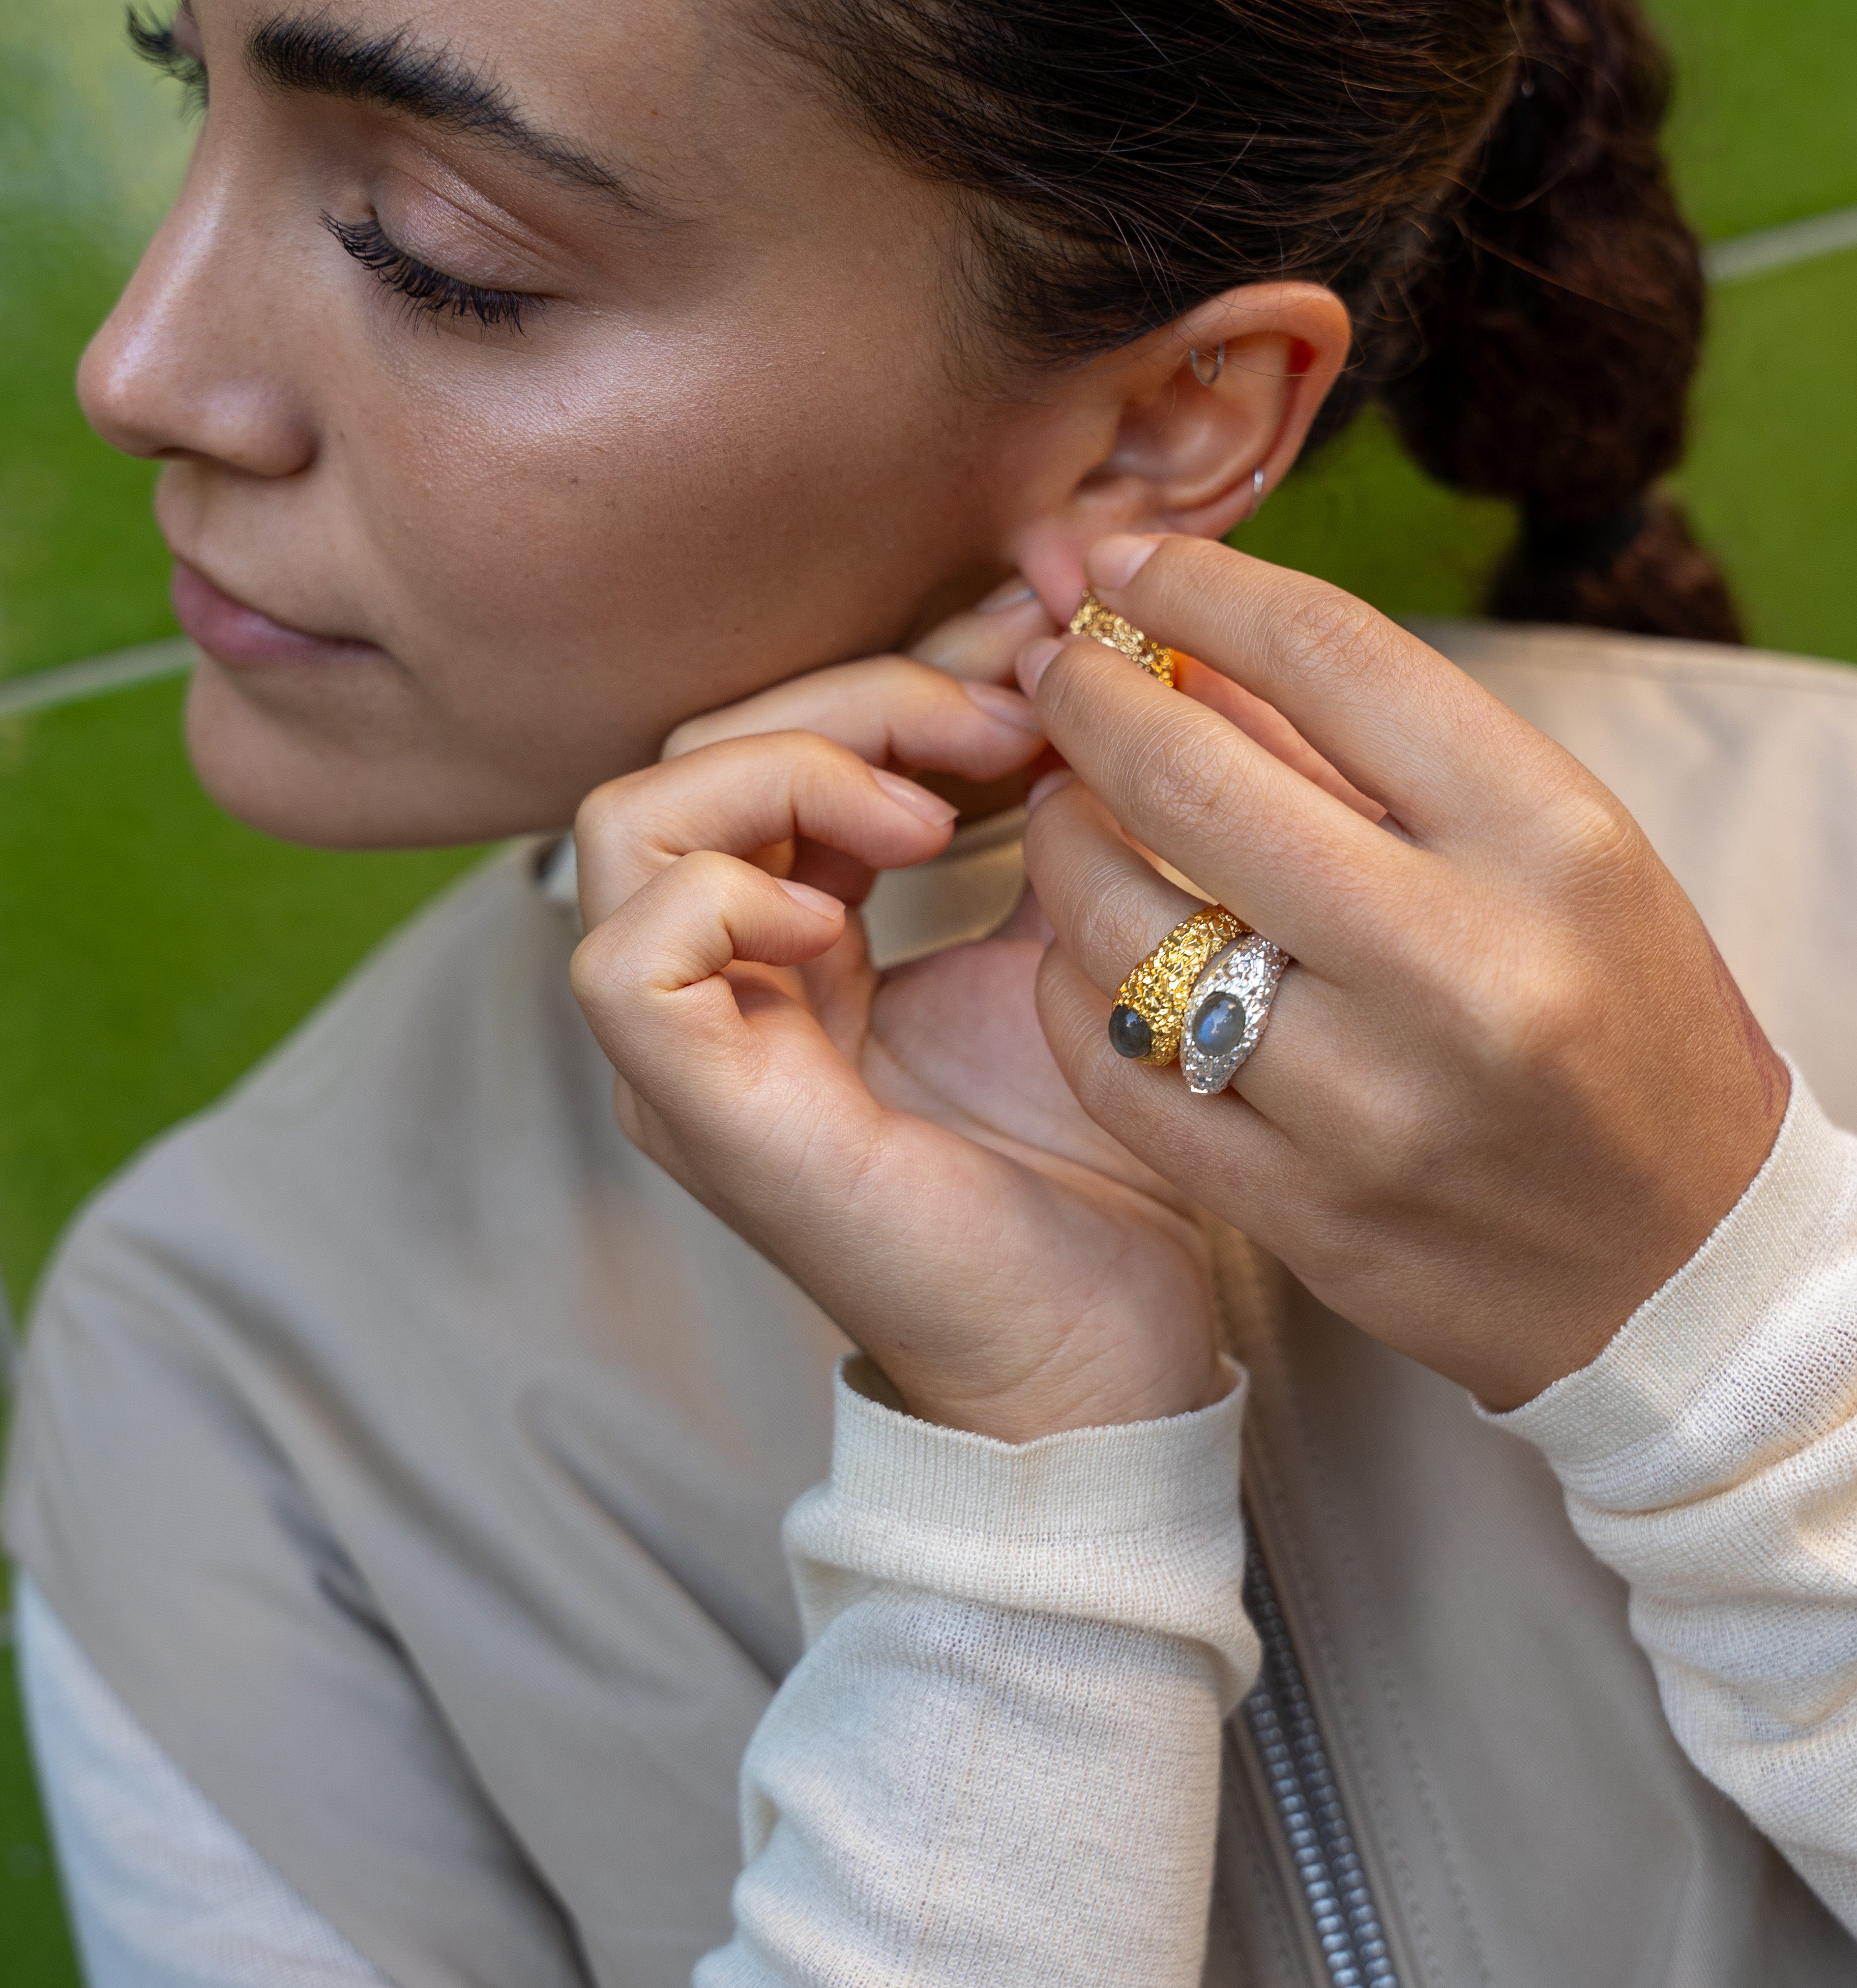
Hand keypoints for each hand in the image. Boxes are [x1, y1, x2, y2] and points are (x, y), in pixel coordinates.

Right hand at [569, 584, 1222, 1441]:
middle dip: (864, 696)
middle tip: (1009, 720)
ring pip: (634, 813)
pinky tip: (853, 913)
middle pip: (704, 746)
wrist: (1100, 1352)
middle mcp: (718, 979)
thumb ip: (1047, 800)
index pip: (780, 734)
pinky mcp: (687, 1104)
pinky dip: (731, 887)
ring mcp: (684, 1046)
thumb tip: (1066, 635)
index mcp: (794, 933)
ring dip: (794, 768)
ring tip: (935, 816)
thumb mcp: (1074, 931)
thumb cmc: (1095, 1163)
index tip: (1040, 658)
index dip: (900, 668)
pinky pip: (625, 946)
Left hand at [1018, 536, 1788, 1410]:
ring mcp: (1380, 1105)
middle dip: (1090, 698)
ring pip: (1129, 934)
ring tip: (1066, 810)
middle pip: (1197, 783)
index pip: (1332, 654)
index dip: (1199, 583)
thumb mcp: (1550, 853)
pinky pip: (1122, 1072)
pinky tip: (1089, 952)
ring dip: (1061, 844)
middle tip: (1054, 668)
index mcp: (1552, 842)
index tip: (1126, 560)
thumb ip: (1372, 748)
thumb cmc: (1617, 1017)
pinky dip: (1077, 990)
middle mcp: (1468, 966)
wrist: (1688, 1265)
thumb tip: (1182, 632)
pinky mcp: (1310, 1214)